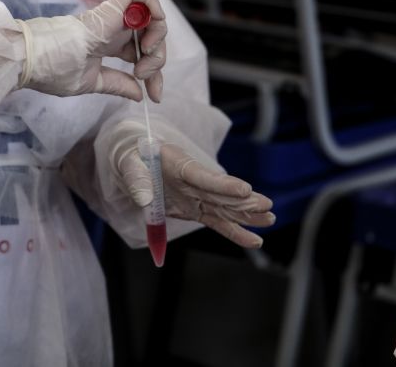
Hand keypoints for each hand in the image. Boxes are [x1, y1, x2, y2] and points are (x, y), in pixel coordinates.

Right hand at [17, 0, 166, 100]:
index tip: (155, 97)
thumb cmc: (52, 70)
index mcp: (108, 44)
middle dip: (158, 61)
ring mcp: (113, 16)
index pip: (141, 54)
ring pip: (151, 14)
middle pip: (151, 37)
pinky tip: (149, 32)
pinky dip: (152, 6)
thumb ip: (117, 84)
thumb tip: (139, 94)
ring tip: (146, 56)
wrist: (32, 60)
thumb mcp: (92, 82)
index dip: (154, 75)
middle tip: (145, 77)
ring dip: (158, 37)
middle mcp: (114, 29)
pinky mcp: (110, 6)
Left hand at [116, 140, 274, 247]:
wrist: (132, 159)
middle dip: (244, 201)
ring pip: (225, 207)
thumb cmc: (131, 158)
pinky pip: (217, 221)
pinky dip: (234, 231)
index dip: (224, 185)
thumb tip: (143, 200)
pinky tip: (253, 239)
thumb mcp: (126, 164)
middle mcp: (193, 181)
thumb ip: (136, 179)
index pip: (204, 176)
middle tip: (266, 207)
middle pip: (221, 193)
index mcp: (179, 165)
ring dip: (246, 215)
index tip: (244, 189)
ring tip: (269, 219)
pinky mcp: (195, 208)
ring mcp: (197, 195)